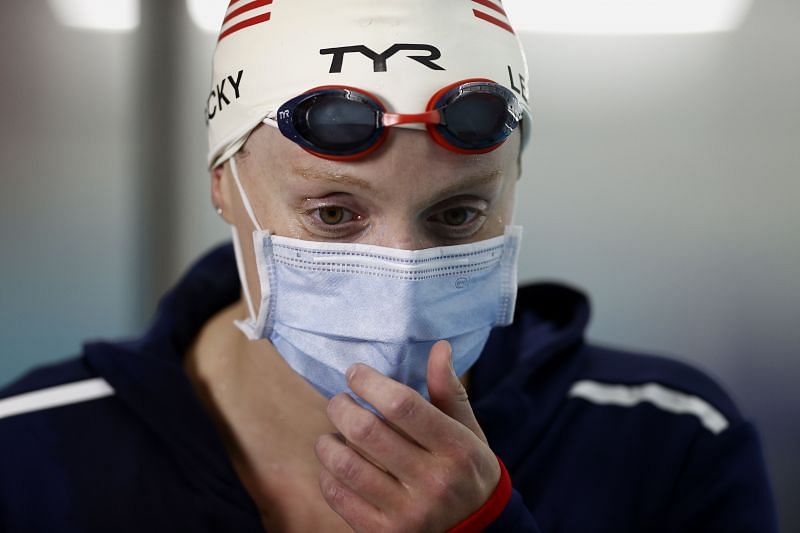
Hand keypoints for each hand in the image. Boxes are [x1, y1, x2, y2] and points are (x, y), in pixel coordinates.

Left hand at [314, 340, 500, 531]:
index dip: (370, 382)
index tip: (355, 372)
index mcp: (455, 448)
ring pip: (346, 465)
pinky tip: (335, 466)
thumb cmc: (467, 471)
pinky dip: (328, 475)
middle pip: (366, 431)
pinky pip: (339, 497)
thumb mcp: (468, 431)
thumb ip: (449, 391)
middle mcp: (433, 482)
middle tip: (339, 401)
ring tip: (332, 434)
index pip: (402, 405)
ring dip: (328, 442)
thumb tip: (439, 347)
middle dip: (341, 407)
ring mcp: (408, 513)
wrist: (478, 532)